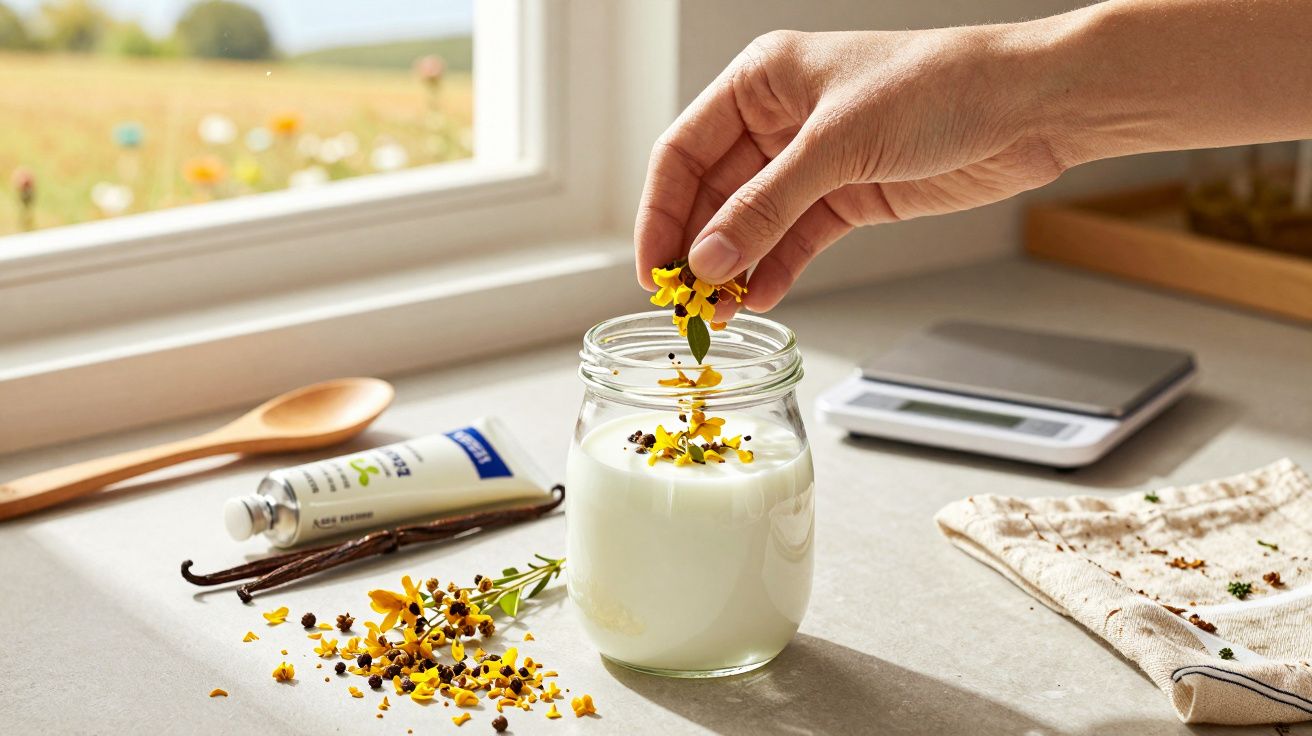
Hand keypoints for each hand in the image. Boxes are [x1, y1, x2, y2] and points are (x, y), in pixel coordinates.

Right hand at [634, 27, 1064, 313]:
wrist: (1029, 107)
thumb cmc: (939, 87)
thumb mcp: (837, 146)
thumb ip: (766, 207)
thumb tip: (708, 258)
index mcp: (762, 81)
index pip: (683, 152)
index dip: (661, 212)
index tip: (653, 268)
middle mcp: (779, 121)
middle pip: (712, 195)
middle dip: (698, 249)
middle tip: (685, 302)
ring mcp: (813, 163)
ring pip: (752, 225)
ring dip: (735, 269)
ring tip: (721, 313)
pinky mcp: (848, 198)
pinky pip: (795, 241)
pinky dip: (777, 271)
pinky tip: (762, 298)